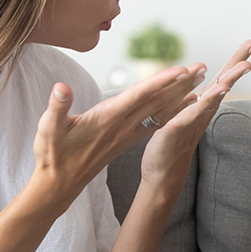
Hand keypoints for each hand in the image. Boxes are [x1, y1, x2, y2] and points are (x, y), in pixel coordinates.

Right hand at [32, 63, 206, 211]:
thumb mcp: (48, 129)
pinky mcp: (126, 139)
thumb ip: (56, 107)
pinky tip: (184, 104)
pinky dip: (172, 110)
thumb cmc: (52, 154)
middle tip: (202, 67)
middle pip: (157, 101)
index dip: (159, 82)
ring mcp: (126, 133)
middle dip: (180, 83)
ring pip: (159, 111)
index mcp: (107, 119)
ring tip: (199, 80)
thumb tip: (61, 88)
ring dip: (180, 94)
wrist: (59, 184)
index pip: (139, 96)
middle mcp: (122, 126)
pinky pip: (155, 121)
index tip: (180, 71)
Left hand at [140, 39, 250, 190]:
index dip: (235, 61)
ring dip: (229, 80)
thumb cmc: (172, 144)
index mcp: (203, 105)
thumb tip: (203, 87)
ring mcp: (193, 120)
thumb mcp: (184, 116)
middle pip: (223, 83)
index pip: (221, 79)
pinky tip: (215, 91)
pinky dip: (204, 102)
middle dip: (237, 64)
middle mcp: (203, 111)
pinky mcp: (178, 129)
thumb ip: (194, 102)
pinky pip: (192, 113)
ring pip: (214, 97)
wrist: (162, 173)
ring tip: (245, 66)